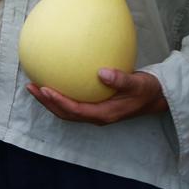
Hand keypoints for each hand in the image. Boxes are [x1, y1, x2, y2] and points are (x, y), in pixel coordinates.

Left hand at [27, 69, 168, 124]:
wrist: (156, 97)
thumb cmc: (147, 89)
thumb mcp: (138, 83)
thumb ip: (121, 79)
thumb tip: (102, 72)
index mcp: (104, 114)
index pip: (75, 110)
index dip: (58, 101)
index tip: (44, 89)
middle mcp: (97, 116)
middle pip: (65, 113)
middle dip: (47, 102)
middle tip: (31, 87)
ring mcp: (96, 113)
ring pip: (67, 110)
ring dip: (50, 100)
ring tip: (35, 86)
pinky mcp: (96, 106)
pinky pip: (74, 103)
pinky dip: (61, 96)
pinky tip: (56, 80)